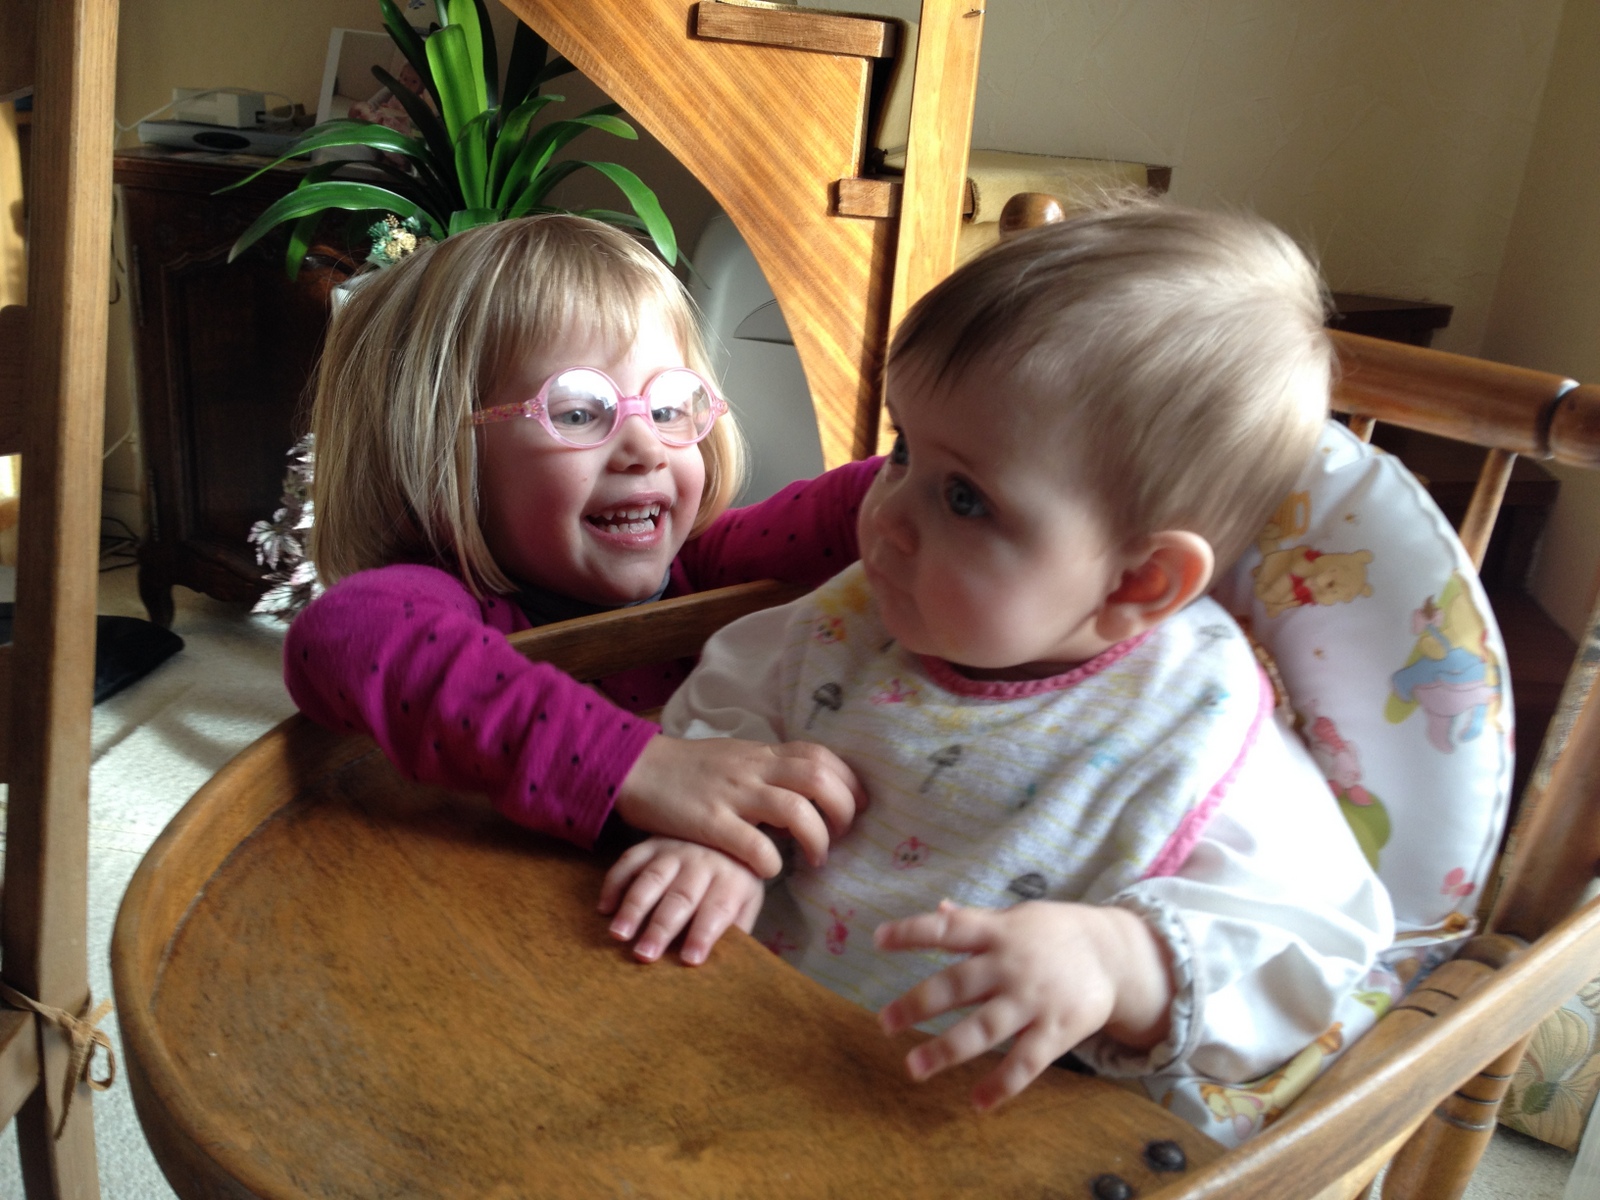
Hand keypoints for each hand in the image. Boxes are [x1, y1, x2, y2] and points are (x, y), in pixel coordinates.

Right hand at [598, 837, 764, 964]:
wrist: (726, 834)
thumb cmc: (733, 882)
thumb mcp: (747, 901)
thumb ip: (736, 929)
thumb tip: (724, 964)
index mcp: (732, 879)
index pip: (718, 909)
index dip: (703, 934)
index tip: (690, 960)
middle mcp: (703, 861)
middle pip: (681, 897)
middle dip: (661, 927)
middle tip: (644, 955)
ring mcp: (675, 850)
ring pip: (652, 878)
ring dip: (633, 907)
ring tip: (618, 934)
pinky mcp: (652, 843)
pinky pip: (629, 861)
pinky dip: (614, 883)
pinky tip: (604, 908)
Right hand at [614, 734, 865, 877]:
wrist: (636, 769)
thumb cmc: (688, 769)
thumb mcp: (736, 758)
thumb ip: (770, 770)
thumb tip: (807, 792)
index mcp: (762, 753)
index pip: (821, 755)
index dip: (849, 780)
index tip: (859, 805)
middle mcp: (754, 769)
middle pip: (819, 780)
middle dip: (843, 811)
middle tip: (842, 836)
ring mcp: (733, 794)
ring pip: (796, 810)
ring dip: (817, 839)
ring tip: (816, 860)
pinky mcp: (709, 821)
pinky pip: (754, 843)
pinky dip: (772, 861)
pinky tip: (771, 870)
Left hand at [875, 900, 1172, 1110]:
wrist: (1115, 954)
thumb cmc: (1052, 934)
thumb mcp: (1016, 917)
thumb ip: (975, 920)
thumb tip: (937, 908)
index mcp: (997, 932)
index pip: (948, 929)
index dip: (913, 932)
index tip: (879, 940)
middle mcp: (1011, 966)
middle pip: (958, 985)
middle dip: (919, 1004)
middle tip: (885, 1023)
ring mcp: (1033, 1000)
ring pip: (984, 1030)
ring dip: (947, 1050)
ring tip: (914, 1068)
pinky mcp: (1056, 1031)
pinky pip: (1025, 1063)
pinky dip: (1001, 1085)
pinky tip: (977, 1103)